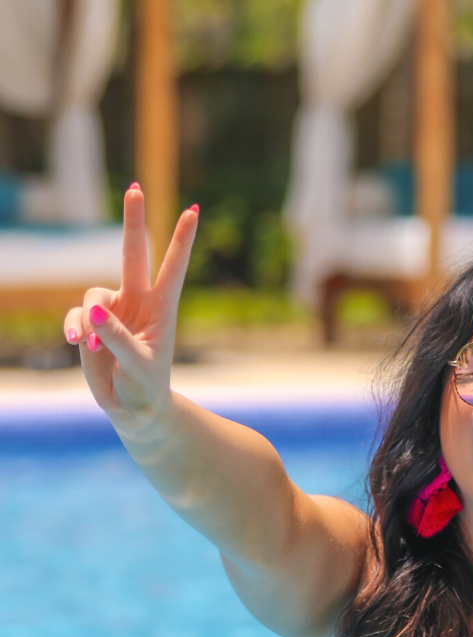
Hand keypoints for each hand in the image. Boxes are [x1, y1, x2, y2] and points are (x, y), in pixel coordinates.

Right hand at [62, 187, 198, 437]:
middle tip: (136, 188)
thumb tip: (95, 311)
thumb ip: (118, 338)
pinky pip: (76, 315)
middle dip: (133, 221)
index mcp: (161, 308)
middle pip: (132, 253)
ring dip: (90, 319)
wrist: (133, 409)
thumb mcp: (137, 366)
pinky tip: (74, 343)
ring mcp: (114, 310)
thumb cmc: (145, 388)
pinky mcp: (91, 324)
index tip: (194, 211)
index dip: (181, 239)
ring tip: (95, 347)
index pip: (172, 268)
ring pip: (93, 294)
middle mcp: (138, 302)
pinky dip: (73, 327)